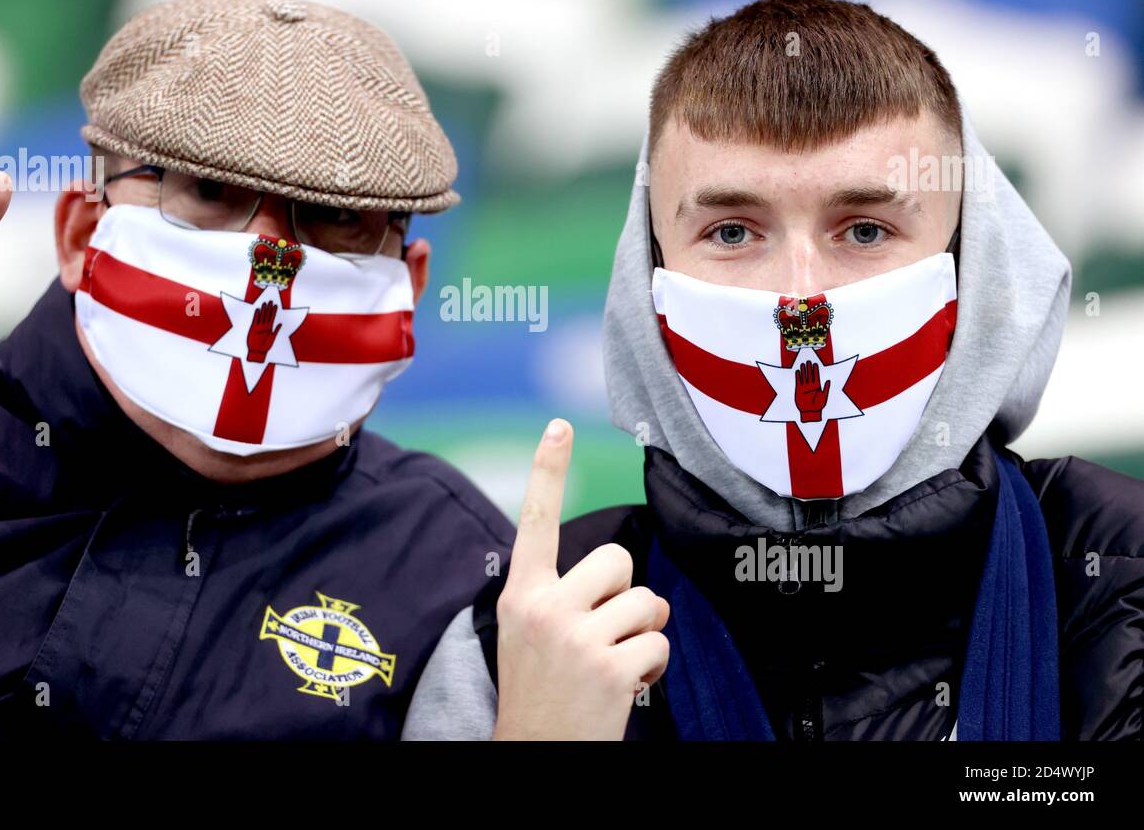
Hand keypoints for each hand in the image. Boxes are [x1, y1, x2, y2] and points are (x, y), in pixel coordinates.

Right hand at [246, 301, 279, 361]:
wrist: (257, 352)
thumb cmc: (266, 347)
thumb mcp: (272, 338)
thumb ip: (276, 331)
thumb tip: (280, 324)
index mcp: (270, 328)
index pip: (272, 318)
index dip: (274, 311)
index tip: (276, 305)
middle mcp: (264, 326)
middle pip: (267, 315)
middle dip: (269, 308)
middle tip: (270, 301)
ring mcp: (258, 327)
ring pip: (261, 316)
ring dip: (263, 310)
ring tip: (264, 303)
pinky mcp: (253, 328)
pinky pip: (255, 320)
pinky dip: (256, 315)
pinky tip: (258, 310)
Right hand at [491, 418, 670, 739]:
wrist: (534, 752)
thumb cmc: (538, 691)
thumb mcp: (526, 632)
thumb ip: (558, 595)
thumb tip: (619, 575)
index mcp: (520, 594)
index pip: (535, 522)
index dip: (547, 470)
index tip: (557, 425)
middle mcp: (546, 608)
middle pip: (616, 560)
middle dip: (624, 592)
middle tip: (603, 629)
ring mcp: (578, 637)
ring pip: (646, 600)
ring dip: (641, 632)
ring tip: (613, 662)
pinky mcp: (611, 667)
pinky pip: (658, 641)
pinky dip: (651, 665)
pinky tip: (624, 687)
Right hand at [794, 359, 829, 422]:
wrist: (810, 412)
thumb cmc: (818, 406)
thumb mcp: (824, 397)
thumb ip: (826, 389)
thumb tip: (828, 381)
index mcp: (817, 387)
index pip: (816, 376)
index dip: (816, 370)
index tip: (815, 364)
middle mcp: (811, 386)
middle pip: (810, 375)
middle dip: (809, 368)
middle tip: (808, 361)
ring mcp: (804, 388)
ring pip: (804, 377)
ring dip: (803, 371)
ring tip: (802, 364)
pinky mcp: (798, 390)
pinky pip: (798, 382)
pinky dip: (798, 377)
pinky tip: (798, 371)